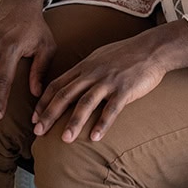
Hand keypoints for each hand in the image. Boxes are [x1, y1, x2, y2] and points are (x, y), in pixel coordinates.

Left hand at [32, 19, 187, 141]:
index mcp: (85, 66)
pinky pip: (111, 108)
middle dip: (50, 114)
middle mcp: (93, 73)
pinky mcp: (125, 89)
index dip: (44, 102)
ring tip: (64, 139)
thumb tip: (72, 83)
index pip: (57, 84)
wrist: (153, 48)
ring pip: (86, 103)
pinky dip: (102, 123)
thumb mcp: (100, 56)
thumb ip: (85, 70)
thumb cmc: (127, 54)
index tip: (34, 118)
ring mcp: (109, 81)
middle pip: (66, 95)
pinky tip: (95, 137)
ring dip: (73, 122)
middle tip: (39, 132)